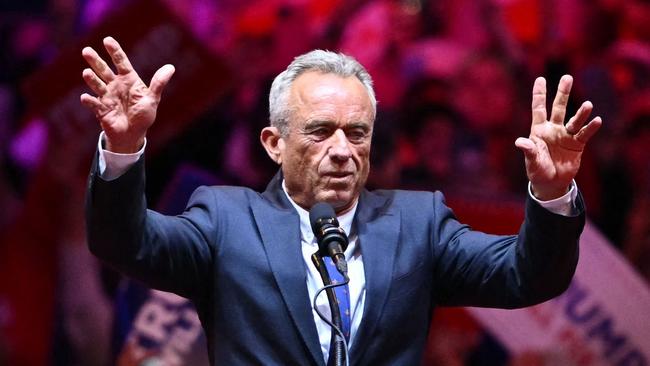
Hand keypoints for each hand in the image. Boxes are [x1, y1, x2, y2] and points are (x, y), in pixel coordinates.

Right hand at [79, 36, 174, 152]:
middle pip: (104, 70)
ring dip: (92, 79)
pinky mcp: (101, 109)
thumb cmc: (143, 115)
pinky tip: (86, 97)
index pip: (120, 62)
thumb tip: (171, 67)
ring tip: (86, 73)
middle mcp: (115, 85)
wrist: (133, 134)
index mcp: (128, 79)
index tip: (107, 40)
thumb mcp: (152, 98)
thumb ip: (158, 83)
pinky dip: (89, 101)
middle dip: (95, 61)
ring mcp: (107, 96)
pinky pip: (94, 104)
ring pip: (97, 85)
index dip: (114, 51)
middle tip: (86, 51)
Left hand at [515, 75, 601, 200]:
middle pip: (559, 108)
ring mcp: (566, 136)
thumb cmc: (537, 169)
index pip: (539, 108)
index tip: (540, 79)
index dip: (539, 94)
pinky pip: (584, 134)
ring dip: (581, 113)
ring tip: (588, 105)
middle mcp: (554, 129)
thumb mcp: (531, 160)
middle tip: (567, 77)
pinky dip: (590, 128)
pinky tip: (596, 121)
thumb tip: (519, 142)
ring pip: (574, 120)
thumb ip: (528, 150)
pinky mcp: (577, 145)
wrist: (551, 183)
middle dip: (563, 93)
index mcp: (539, 130)